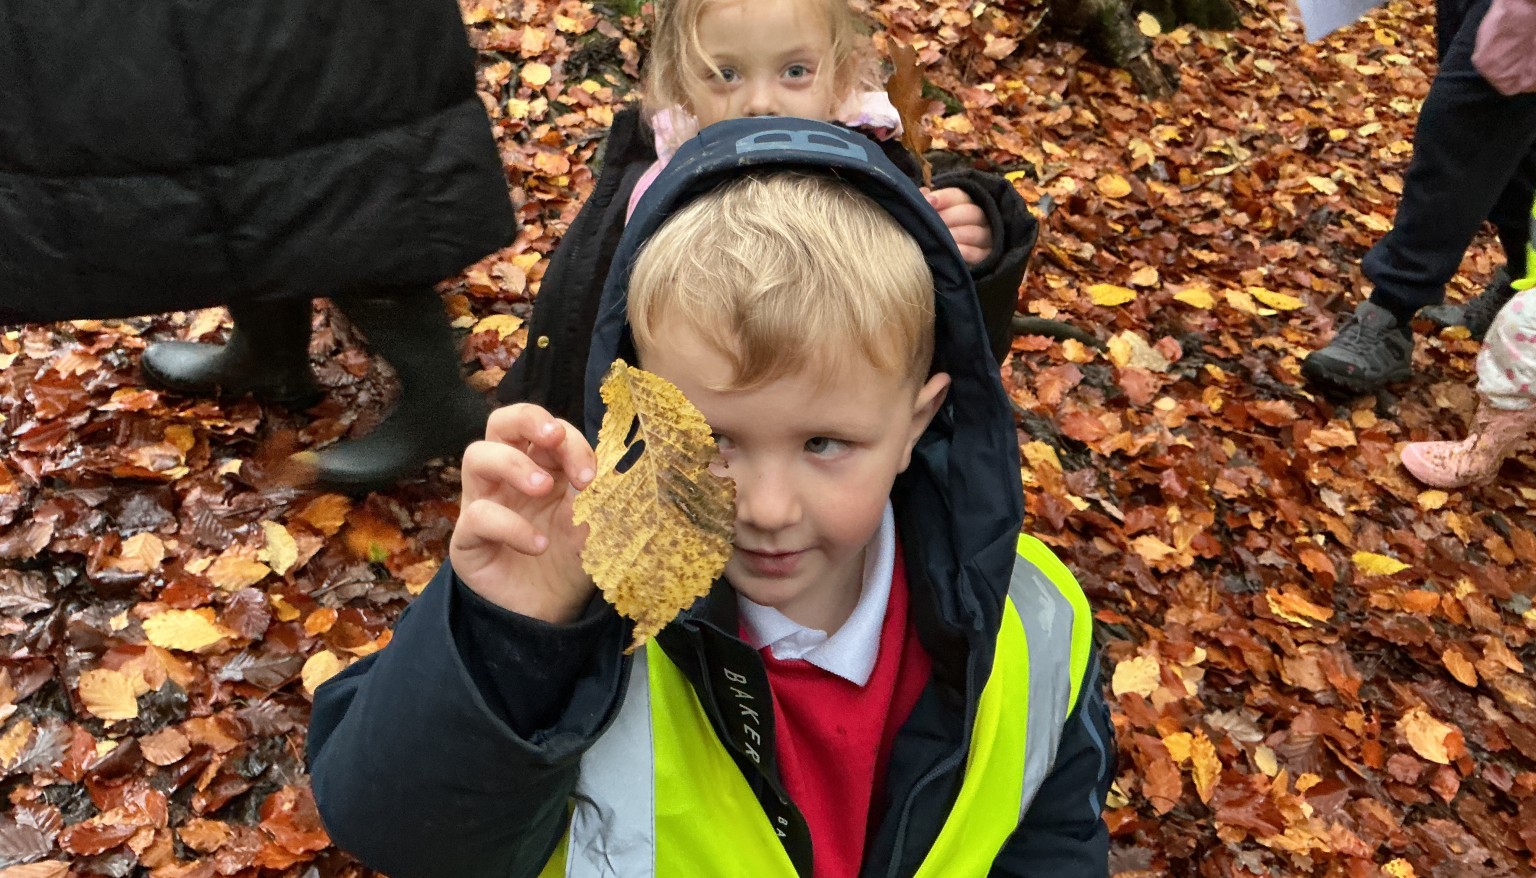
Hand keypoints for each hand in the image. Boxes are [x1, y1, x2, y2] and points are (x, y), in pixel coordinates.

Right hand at [450, 404, 597, 623]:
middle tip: (554, 437)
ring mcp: (484, 503)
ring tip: (543, 488)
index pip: (548, 431)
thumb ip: (601, 496)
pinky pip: (477, 516)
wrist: (550, 614)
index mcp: (543, 466)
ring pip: (476, 456)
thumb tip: (611, 470)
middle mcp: (509, 477)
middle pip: (501, 423)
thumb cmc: (571, 562)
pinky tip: (538, 545)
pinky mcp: (468, 538)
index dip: (569, 440)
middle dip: (527, 419)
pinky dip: (511, 525)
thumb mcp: (596, 525)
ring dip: (513, 464)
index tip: (591, 474)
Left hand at [925, 187, 993, 266]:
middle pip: (970, 212)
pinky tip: (953, 252)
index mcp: (966, 203)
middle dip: (949, 217)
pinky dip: (965, 252)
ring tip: (940, 239)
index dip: (944, 198)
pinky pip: (978, 253)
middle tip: (933, 224)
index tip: (929, 202)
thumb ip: (929, 203)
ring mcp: (986, 237)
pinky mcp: (987, 257)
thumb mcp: (934, 215)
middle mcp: (980, 218)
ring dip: (956, 235)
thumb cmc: (939, 231)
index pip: (958, 196)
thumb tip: (923, 195)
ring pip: (974, 232)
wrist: (951, 264)